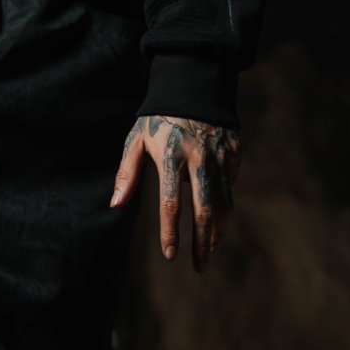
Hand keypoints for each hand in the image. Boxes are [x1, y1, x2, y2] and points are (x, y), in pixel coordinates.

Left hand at [110, 114, 241, 273]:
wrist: (193, 82)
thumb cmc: (157, 118)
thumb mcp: (136, 139)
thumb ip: (126, 173)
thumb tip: (115, 205)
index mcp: (170, 155)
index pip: (171, 203)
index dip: (170, 232)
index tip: (170, 255)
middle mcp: (198, 157)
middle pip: (204, 210)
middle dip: (202, 243)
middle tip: (199, 266)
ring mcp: (220, 155)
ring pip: (224, 203)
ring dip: (217, 232)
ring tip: (209, 250)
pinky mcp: (234, 152)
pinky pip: (231, 187)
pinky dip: (225, 207)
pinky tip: (217, 221)